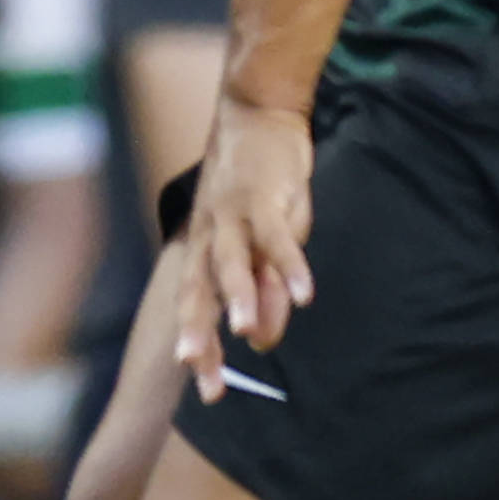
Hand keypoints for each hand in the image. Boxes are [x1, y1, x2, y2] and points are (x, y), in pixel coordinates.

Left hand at [171, 94, 318, 399]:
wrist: (256, 111)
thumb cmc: (258, 186)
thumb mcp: (260, 242)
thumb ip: (262, 290)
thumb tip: (259, 340)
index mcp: (203, 249)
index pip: (193, 305)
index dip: (198, 345)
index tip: (206, 388)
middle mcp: (209, 235)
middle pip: (199, 290)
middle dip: (200, 333)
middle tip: (202, 374)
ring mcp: (232, 214)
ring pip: (230, 262)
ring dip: (238, 297)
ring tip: (246, 335)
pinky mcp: (263, 196)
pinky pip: (276, 235)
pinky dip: (290, 263)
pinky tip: (305, 295)